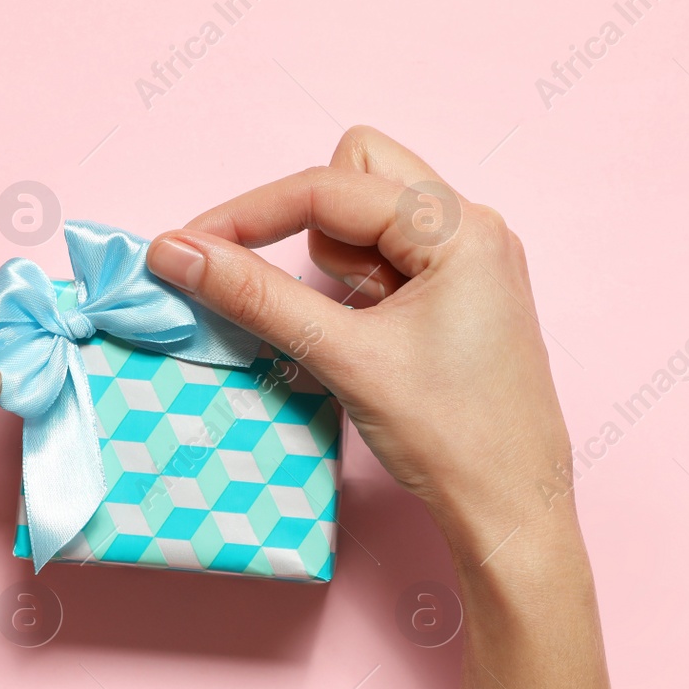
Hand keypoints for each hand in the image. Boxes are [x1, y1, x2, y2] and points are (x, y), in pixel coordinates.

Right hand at [145, 126, 576, 574]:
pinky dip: (354, 291)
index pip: (329, 187)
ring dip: (336, 267)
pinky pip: (385, 261)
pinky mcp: (457, 295)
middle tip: (305, 297)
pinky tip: (366, 344)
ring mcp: (468, 261)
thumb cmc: (452, 438)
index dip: (249, 214)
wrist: (511, 512)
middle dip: (308, 226)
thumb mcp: (344, 357)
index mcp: (460, 228)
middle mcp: (472, 228)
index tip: (188, 247)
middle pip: (356, 176)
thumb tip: (177, 252)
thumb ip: (255, 295)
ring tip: (355, 337)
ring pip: (366, 220)